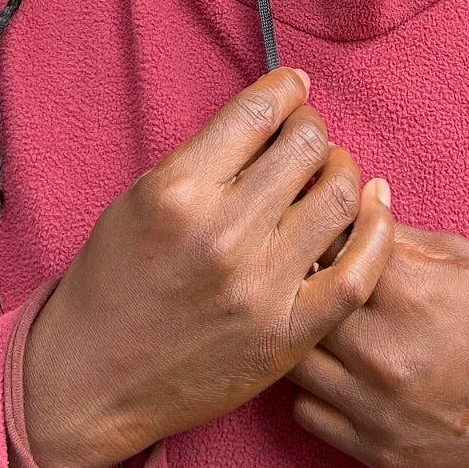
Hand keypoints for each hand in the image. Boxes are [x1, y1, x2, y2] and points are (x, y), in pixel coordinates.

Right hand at [21, 67, 393, 467]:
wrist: (92, 379)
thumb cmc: (112, 283)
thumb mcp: (140, 199)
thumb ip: (205, 158)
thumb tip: (272, 118)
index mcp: (179, 190)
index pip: (259, 109)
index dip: (287, 88)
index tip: (294, 88)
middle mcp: (223, 233)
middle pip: (307, 144)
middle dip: (311, 129)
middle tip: (305, 140)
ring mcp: (260, 288)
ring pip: (341, 196)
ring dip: (342, 172)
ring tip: (329, 177)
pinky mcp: (287, 335)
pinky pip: (358, 273)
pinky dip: (377, 230)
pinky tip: (374, 208)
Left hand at [287, 222, 468, 467]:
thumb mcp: (468, 260)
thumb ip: (403, 237)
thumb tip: (362, 200)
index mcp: (414, 295)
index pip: (329, 246)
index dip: (323, 233)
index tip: (323, 228)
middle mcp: (388, 355)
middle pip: (301, 304)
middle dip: (302, 281)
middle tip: (311, 271)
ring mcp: (378, 410)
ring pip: (294, 361)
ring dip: (303, 335)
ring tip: (322, 321)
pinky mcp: (377, 453)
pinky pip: (306, 414)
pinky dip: (314, 390)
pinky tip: (338, 371)